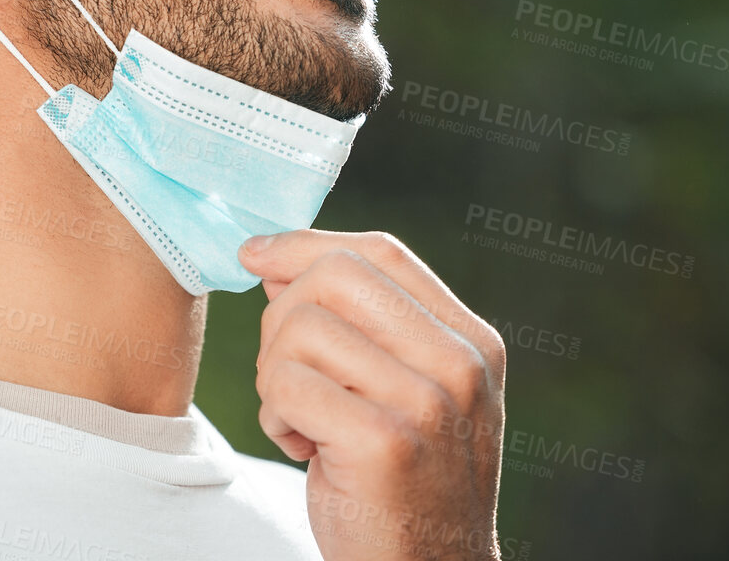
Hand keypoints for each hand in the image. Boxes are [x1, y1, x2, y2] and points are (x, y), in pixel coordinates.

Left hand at [239, 230, 505, 560]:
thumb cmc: (402, 484)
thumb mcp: (404, 392)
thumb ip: (358, 324)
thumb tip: (275, 259)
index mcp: (472, 341)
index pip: (380, 253)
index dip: (306, 245)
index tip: (256, 256)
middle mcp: (460, 364)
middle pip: (334, 277)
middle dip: (282, 317)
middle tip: (287, 375)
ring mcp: (427, 403)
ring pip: (300, 329)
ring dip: (275, 376)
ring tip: (303, 421)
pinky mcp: (384, 443)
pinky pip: (285, 384)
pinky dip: (274, 416)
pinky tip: (303, 448)